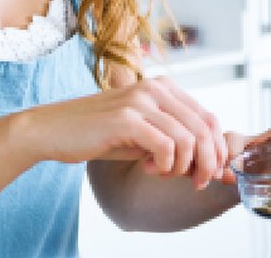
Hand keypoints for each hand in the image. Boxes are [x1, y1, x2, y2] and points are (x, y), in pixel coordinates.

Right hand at [20, 77, 226, 189]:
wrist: (52, 130)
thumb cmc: (100, 135)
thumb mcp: (144, 136)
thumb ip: (176, 142)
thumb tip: (211, 166)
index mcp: (164, 87)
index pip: (209, 118)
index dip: (218, 149)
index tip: (212, 173)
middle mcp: (156, 87)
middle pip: (205, 128)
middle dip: (207, 163)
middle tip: (196, 183)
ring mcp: (141, 100)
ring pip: (189, 139)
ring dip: (182, 167)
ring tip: (162, 173)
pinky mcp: (127, 118)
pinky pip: (167, 147)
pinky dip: (165, 166)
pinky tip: (147, 169)